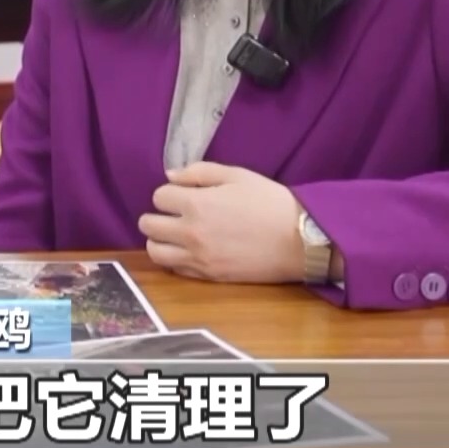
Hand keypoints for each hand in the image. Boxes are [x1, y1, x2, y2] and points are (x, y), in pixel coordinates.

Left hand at [138, 162, 304, 283]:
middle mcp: (190, 232)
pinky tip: (188, 252)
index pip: (158, 197)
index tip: (182, 195)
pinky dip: (176, 260)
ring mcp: (198, 257)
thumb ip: (199, 172)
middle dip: (156, 216)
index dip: (169, 193)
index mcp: (196, 203)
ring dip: (159, 241)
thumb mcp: (237, 175)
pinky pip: (176, 270)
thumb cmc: (270, 202)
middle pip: (148, 225)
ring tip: (173, 236)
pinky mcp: (209, 275)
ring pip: (155, 252)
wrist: (299, 239)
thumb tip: (170, 175)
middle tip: (172, 215)